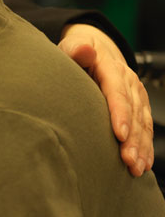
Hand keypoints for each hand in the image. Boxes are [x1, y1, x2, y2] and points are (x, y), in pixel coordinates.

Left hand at [59, 24, 153, 176]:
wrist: (91, 50)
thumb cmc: (75, 53)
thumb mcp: (71, 48)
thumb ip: (75, 50)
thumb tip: (84, 50)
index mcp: (111, 67)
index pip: (117, 92)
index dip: (120, 113)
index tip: (119, 134)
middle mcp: (128, 81)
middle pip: (133, 112)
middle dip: (132, 139)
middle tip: (127, 160)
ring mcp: (136, 94)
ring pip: (142, 123)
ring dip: (141, 147)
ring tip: (135, 168)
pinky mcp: (139, 105)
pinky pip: (145, 127)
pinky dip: (145, 147)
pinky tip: (143, 163)